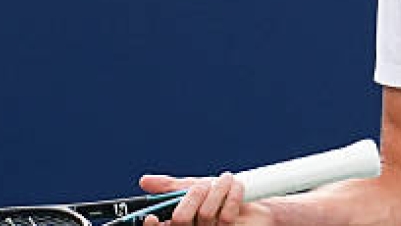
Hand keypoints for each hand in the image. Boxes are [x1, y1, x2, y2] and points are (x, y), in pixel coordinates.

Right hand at [138, 172, 273, 225]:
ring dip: (217, 190)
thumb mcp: (195, 189)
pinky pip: (226, 216)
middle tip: (204, 184)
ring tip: (226, 179)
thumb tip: (144, 181)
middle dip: (193, 195)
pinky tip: (236, 186)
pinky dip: (232, 195)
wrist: (256, 204)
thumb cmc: (221, 199)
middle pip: (180, 219)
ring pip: (205, 214)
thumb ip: (171, 187)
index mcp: (180, 223)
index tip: (152, 216)